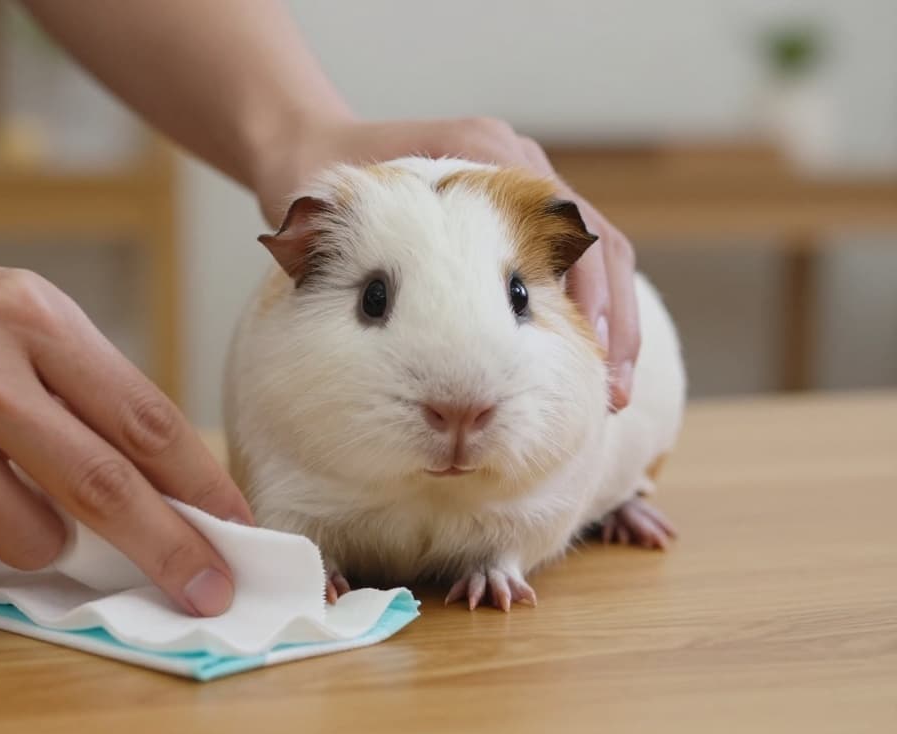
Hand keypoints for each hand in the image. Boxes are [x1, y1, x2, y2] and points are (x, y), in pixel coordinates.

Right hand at [0, 241, 250, 615]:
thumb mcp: (12, 312)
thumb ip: (87, 386)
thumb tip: (169, 489)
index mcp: (30, 315)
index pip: (143, 417)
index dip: (202, 485)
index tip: (240, 528)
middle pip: (106, 487)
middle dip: (170, 549)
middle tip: (208, 590)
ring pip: (33, 539)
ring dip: (42, 537)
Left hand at [252, 117, 639, 409]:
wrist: (312, 150)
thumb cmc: (316, 182)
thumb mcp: (323, 210)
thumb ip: (337, 239)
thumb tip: (337, 283)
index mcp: (483, 150)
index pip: (564, 218)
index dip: (586, 286)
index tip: (587, 346)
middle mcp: (514, 161)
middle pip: (598, 240)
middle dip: (612, 320)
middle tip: (611, 392)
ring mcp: (525, 184)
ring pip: (597, 255)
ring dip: (610, 323)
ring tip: (609, 393)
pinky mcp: (520, 216)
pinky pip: (574, 264)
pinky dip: (587, 314)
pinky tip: (585, 369)